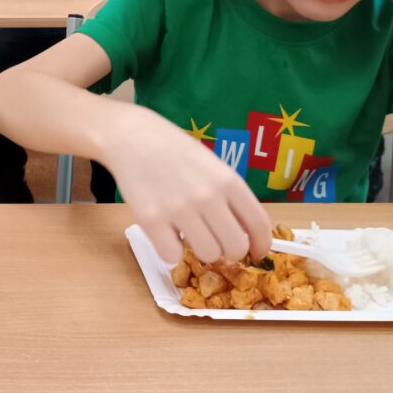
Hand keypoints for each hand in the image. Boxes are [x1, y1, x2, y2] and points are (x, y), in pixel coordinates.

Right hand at [105, 107, 271, 264]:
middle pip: (235, 247)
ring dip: (200, 250)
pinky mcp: (151, 220)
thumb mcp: (211, 165)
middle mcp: (207, 196)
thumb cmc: (173, 150)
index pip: (259, 224)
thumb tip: (246, 232)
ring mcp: (178, 209)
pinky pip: (172, 256)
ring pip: (207, 255)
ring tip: (188, 234)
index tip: (256, 252)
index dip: (261, 245)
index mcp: (228, 180)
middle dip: (229, 251)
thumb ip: (230, 196)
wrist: (130, 136)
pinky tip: (166, 234)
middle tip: (217, 242)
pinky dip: (170, 251)